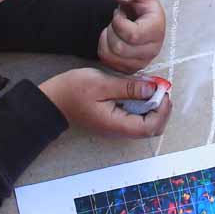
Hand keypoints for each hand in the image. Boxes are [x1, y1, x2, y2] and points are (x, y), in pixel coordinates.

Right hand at [39, 67, 171, 136]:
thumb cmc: (73, 90)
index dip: (162, 111)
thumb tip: (152, 90)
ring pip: (145, 123)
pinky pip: (136, 117)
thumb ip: (128, 88)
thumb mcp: (102, 83)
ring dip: (153, 106)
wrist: (52, 99)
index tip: (162, 91)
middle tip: (160, 88)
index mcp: (116, 124)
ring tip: (152, 87)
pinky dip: (144, 105)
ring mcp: (116, 126)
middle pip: (151, 128)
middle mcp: (119, 129)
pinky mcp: (114, 119)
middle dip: (161, 109)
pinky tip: (141, 90)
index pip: (150, 127)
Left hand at [97, 0, 165, 73]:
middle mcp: (153, 49)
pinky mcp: (131, 68)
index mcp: (157, 29)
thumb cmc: (140, 4)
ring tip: (116, 30)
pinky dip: (105, 49)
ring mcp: (143, 61)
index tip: (121, 13)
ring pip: (112, 56)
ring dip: (107, 39)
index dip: (119, 22)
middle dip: (112, 30)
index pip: (132, 35)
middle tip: (117, 22)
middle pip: (120, 48)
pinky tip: (113, 39)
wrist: (139, 18)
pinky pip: (108, 62)